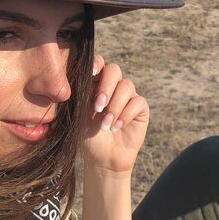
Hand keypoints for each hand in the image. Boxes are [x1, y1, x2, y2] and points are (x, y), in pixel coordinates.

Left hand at [83, 56, 148, 174]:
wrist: (102, 157)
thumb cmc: (87, 135)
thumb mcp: (78, 114)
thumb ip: (80, 94)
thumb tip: (80, 76)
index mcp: (95, 82)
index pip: (98, 63)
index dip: (96, 63)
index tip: (92, 72)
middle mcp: (112, 85)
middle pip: (114, 70)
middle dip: (106, 87)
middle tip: (98, 106)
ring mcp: (127, 95)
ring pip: (126, 85)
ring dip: (115, 105)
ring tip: (106, 124)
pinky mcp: (140, 107)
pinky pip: (137, 102)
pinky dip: (125, 114)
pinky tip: (117, 127)